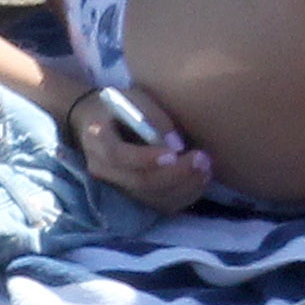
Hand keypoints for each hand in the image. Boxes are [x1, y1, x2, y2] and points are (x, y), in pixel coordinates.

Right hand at [68, 82, 212, 212]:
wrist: (99, 122)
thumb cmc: (120, 106)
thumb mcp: (134, 98)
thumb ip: (153, 117)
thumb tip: (177, 145)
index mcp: (97, 141)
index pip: (118, 156)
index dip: (147, 158)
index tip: (175, 153)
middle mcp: (104, 171)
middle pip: (139, 183)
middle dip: (175, 174)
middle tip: (202, 159)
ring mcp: (119, 187)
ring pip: (153, 198)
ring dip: (185, 187)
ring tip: (206, 168)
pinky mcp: (135, 196)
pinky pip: (161, 205)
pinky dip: (185, 195)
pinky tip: (201, 179)